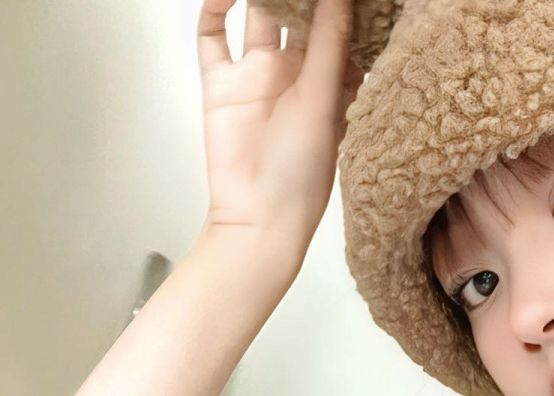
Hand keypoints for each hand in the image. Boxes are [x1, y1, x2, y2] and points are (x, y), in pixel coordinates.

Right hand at [196, 0, 362, 253]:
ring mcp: (255, 74)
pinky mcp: (220, 82)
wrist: (258, 216)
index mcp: (328, 80)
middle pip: (296, 12)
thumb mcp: (322, 102)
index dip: (340, 4)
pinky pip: (212, 34)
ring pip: (256, 13)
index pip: (337, 26)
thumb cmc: (302, 172)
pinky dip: (214, 6)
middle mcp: (293, 72)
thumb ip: (329, 45)